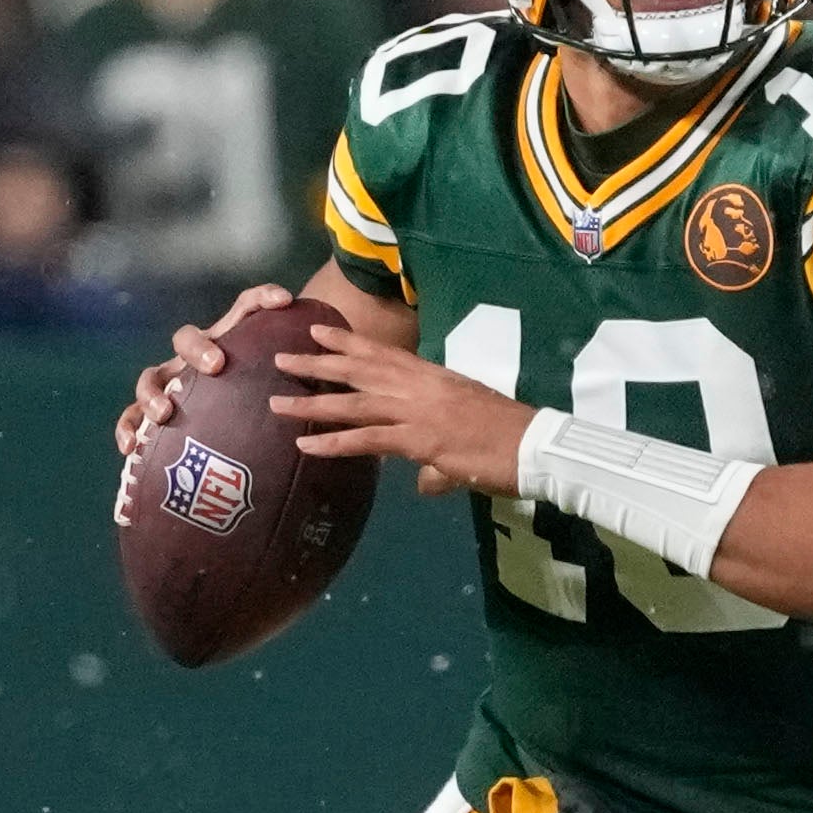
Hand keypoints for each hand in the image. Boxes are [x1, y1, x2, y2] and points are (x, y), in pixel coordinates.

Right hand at [113, 283, 300, 461]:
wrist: (238, 432)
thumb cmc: (271, 405)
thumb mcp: (293, 391)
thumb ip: (316, 380)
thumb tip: (359, 377)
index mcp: (232, 341)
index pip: (245, 309)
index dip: (261, 299)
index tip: (285, 301)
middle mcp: (198, 357)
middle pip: (188, 337)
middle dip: (199, 348)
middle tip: (217, 366)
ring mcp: (172, 383)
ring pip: (151, 376)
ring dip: (154, 390)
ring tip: (167, 412)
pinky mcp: (153, 414)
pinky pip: (132, 418)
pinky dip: (128, 428)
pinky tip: (130, 448)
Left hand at [270, 325, 527, 498]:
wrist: (534, 446)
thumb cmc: (508, 439)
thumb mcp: (465, 438)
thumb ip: (436, 460)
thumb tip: (423, 483)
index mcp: (433, 377)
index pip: (383, 353)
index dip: (349, 341)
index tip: (319, 330)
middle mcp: (420, 386)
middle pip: (360, 369)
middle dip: (318, 362)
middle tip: (282, 357)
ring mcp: (418, 411)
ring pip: (354, 402)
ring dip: (313, 403)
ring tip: (277, 403)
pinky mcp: (419, 440)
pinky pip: (367, 440)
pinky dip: (334, 443)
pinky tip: (306, 446)